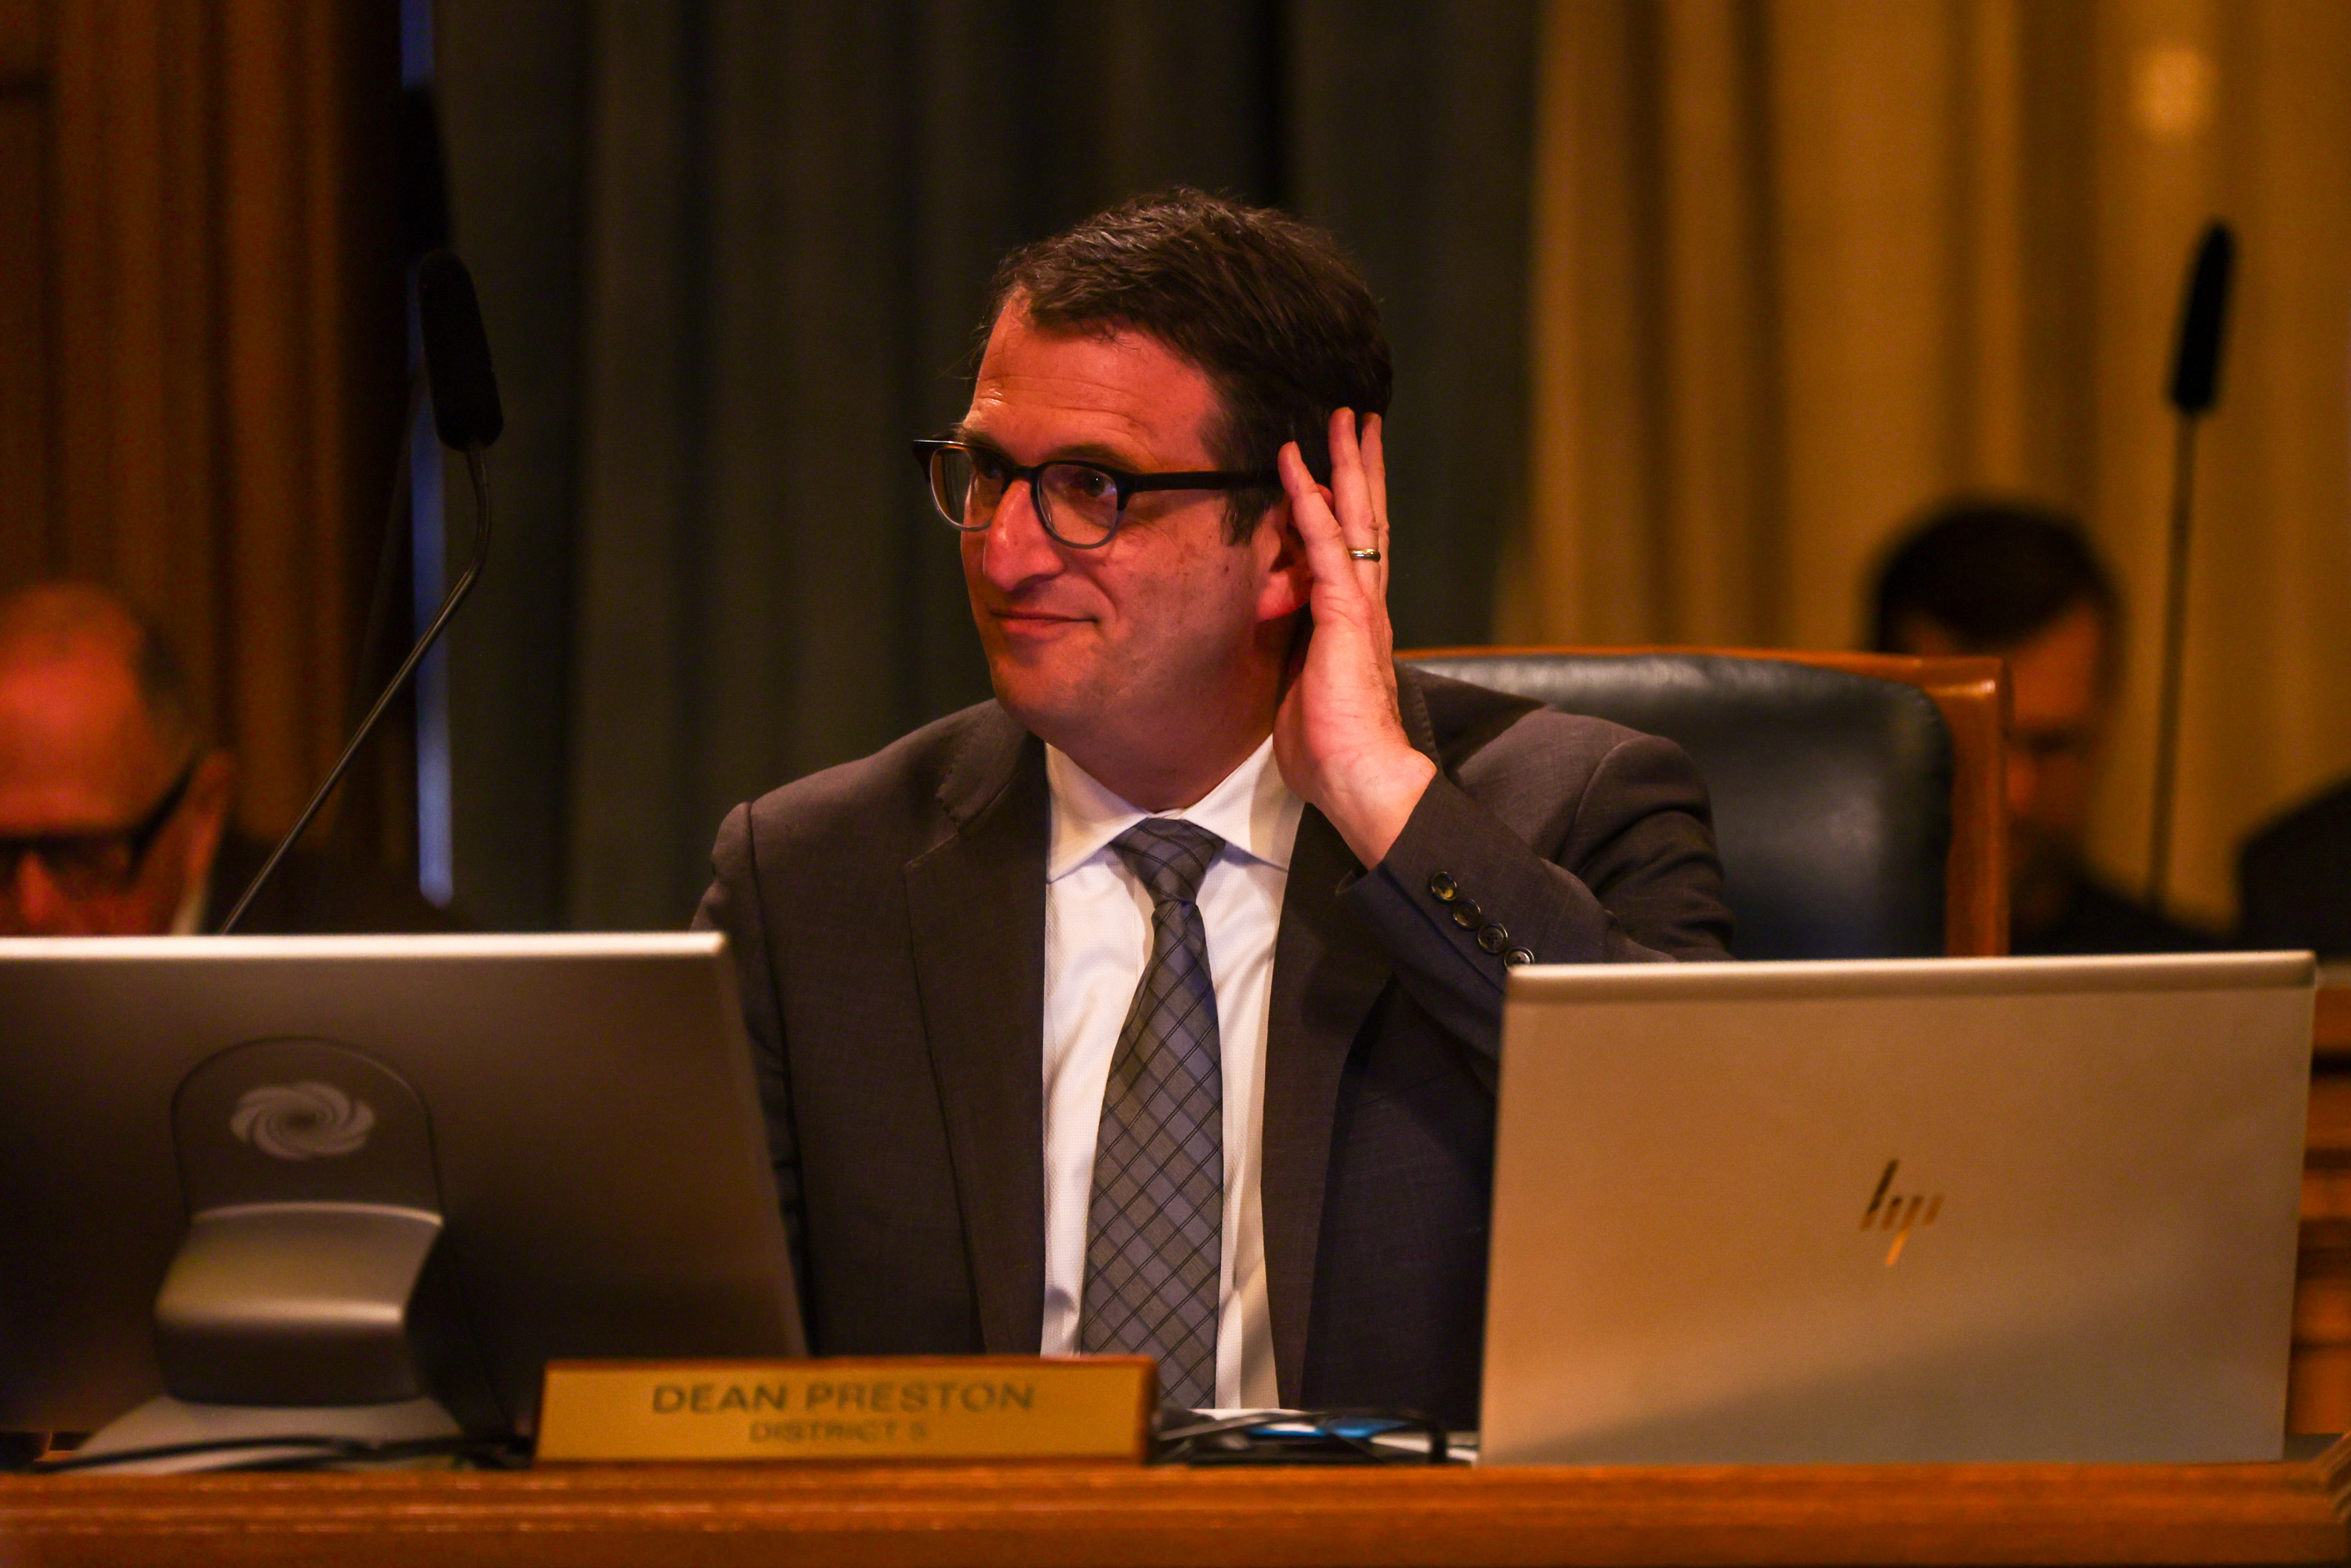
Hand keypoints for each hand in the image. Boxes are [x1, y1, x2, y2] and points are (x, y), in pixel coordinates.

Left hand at [1272, 409, 1436, 867]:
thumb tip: (1282, 653)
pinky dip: (1311, 507)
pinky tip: (1300, 472)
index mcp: (1356, 623)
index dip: (1347, 504)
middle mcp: (1366, 604)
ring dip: (1345, 467)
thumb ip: (1297, 659)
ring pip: (1355, 520)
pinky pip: (1325, 549)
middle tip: (1357, 417)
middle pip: (1365, 519)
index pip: (1354, 549)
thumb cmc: (1333, 750)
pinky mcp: (1345, 617)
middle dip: (1360, 466)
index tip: (1339, 464)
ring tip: (1344, 420)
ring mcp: (1359, 607)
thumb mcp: (1304, 691)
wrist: (1363, 779)